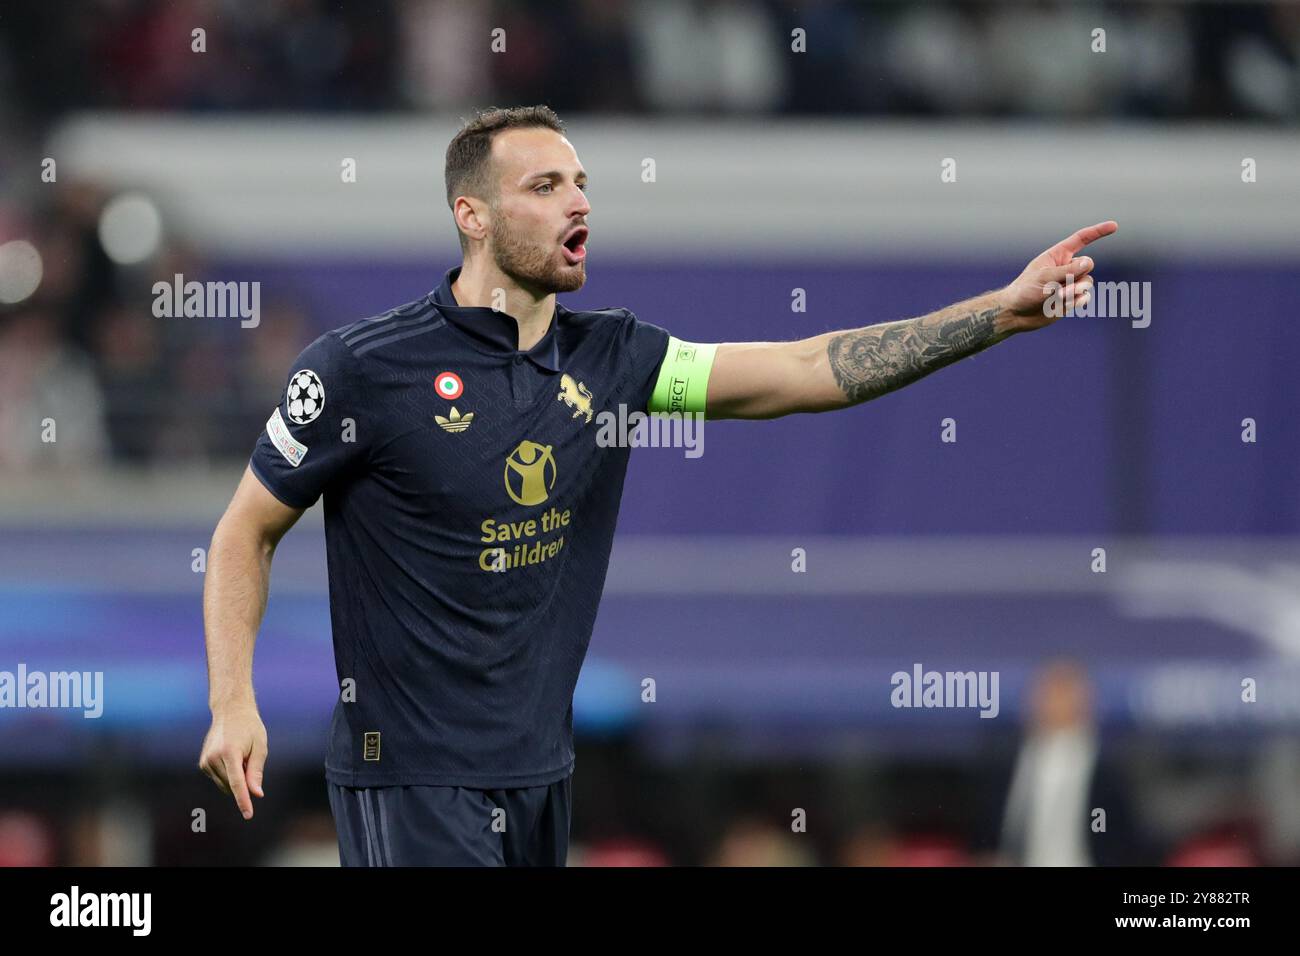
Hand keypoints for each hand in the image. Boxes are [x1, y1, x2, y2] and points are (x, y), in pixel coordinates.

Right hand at [198, 701, 267, 819]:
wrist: (230, 712)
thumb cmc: (250, 728)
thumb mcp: (260, 747)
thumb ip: (256, 772)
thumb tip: (256, 794)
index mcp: (229, 752)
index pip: (237, 783)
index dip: (243, 800)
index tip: (248, 815)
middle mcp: (214, 758)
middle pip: (233, 785)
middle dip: (244, 780)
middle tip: (249, 759)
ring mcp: (206, 761)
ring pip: (225, 785)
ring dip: (236, 777)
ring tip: (240, 755)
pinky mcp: (203, 764)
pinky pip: (220, 779)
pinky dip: (229, 774)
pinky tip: (232, 756)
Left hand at [1001, 220, 1117, 330]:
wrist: (1016, 314)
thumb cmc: (1024, 291)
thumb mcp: (1044, 277)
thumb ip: (1068, 270)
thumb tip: (1090, 262)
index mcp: (1057, 255)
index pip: (1081, 240)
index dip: (1098, 232)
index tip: (1114, 226)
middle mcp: (1066, 267)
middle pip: (1087, 265)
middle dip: (1076, 276)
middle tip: (1059, 288)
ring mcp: (1070, 283)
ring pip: (1088, 282)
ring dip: (1075, 290)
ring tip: (1058, 297)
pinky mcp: (1071, 298)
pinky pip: (1085, 296)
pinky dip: (1078, 300)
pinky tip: (1065, 305)